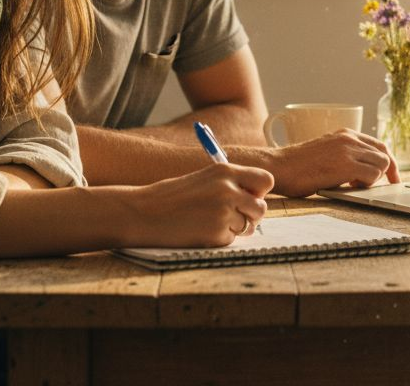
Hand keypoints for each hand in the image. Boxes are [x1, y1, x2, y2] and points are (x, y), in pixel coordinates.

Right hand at [120, 163, 272, 247]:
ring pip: (249, 225)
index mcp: (225, 171)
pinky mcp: (217, 233)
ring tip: (212, 223)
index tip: (248, 196)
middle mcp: (228, 190)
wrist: (144, 213)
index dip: (259, 191)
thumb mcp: (203, 180)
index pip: (266, 180)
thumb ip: (229, 185)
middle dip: (251, 215)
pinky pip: (232, 239)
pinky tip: (201, 231)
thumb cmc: (171, 197)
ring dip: (237, 228)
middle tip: (232, 216)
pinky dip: (220, 239)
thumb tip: (256, 197)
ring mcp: (224, 212)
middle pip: (262, 207)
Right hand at [267, 129, 400, 197]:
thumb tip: (367, 171)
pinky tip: (350, 186)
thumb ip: (347, 156)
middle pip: (385, 153)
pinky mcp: (346, 164)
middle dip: (389, 172)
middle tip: (388, 186)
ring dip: (373, 179)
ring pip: (382, 164)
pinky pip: (373, 175)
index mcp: (346, 133)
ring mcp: (348, 150)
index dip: (389, 162)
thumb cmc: (299, 166)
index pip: (378, 145)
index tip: (392, 176)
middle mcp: (350, 138)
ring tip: (354, 184)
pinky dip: (368, 184)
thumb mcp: (327, 152)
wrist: (280, 166)